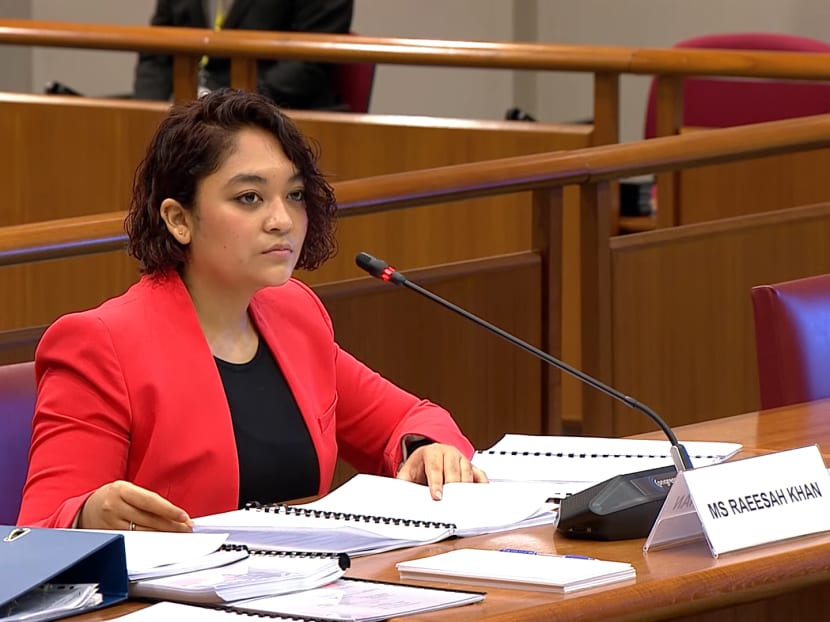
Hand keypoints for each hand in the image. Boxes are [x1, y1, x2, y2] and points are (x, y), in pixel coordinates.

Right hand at [77, 480, 192, 531]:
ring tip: (178, 535)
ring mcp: (110, 523)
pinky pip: (133, 541)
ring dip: (163, 535)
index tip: (184, 517)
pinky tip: (160, 541)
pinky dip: (149, 542)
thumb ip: (147, 500)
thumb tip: (173, 513)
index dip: (169, 510)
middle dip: (171, 525)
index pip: (150, 501)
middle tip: (187, 528)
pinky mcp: (109, 537)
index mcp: (121, 490)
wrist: (86, 509)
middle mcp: (114, 506)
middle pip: (148, 519)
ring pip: (142, 533)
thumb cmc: (112, 497)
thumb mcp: (127, 490)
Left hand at [397, 443, 487, 499]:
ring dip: (465, 487)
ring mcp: (462, 459)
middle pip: (453, 469)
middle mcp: (449, 453)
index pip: (434, 467)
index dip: (436, 483)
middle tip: (451, 502)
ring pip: (467, 471)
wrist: (430, 454)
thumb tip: (396, 496)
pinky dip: (480, 485)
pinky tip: (478, 496)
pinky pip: (480, 475)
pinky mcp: (472, 467)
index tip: (436, 496)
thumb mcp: (407, 471)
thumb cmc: (420, 465)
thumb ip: (402, 482)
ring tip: (463, 502)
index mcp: (432, 452)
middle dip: (452, 486)